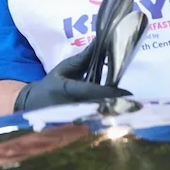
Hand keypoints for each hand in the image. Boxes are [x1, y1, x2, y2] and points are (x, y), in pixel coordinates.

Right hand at [14, 41, 130, 111]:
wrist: (33, 105)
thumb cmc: (50, 84)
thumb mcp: (64, 68)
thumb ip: (82, 59)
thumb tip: (99, 43)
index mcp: (67, 90)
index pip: (92, 90)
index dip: (110, 92)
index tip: (127, 92)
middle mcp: (73, 106)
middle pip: (100, 105)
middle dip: (117, 103)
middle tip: (135, 102)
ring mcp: (76, 118)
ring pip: (100, 115)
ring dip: (115, 111)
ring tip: (131, 107)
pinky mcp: (79, 126)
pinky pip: (96, 119)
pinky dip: (108, 116)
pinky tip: (119, 113)